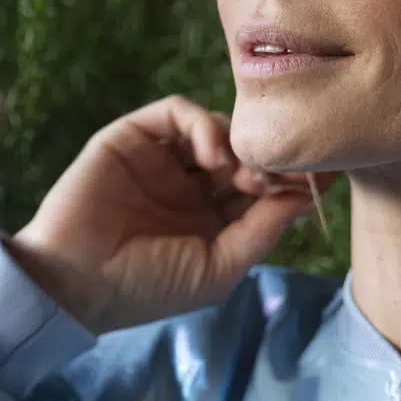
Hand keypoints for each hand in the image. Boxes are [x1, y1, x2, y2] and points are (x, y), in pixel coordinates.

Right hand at [9, 95, 334, 334]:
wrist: (76, 282)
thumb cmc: (146, 288)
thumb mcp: (218, 269)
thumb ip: (262, 231)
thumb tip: (306, 198)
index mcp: (211, 220)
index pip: (264, 187)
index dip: (293, 179)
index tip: (324, 177)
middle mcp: (189, 185)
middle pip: (246, 152)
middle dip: (271, 159)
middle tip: (282, 174)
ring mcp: (161, 158)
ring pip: (217, 128)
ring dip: (239, 144)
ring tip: (243, 175)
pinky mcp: (132, 136)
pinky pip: (177, 112)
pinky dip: (203, 125)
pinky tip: (212, 157)